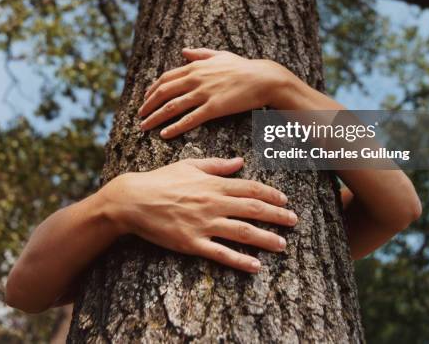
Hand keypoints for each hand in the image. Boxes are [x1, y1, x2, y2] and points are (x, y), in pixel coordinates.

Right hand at [101, 157, 297, 272]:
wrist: (134, 200)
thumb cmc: (162, 180)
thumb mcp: (190, 165)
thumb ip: (217, 165)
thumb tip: (240, 161)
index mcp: (213, 184)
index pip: (250, 188)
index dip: (271, 194)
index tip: (285, 199)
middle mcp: (213, 203)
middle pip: (253, 209)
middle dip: (277, 216)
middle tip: (294, 222)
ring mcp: (204, 224)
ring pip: (243, 232)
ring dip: (266, 239)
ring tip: (283, 245)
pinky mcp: (192, 243)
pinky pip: (221, 253)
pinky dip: (240, 261)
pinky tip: (255, 266)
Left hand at [139, 48, 290, 138]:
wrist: (263, 78)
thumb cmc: (243, 67)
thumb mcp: (220, 55)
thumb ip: (200, 53)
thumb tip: (183, 51)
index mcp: (195, 66)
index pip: (166, 78)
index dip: (152, 90)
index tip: (145, 99)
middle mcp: (195, 79)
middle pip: (163, 92)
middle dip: (148, 105)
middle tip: (139, 115)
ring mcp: (204, 93)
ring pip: (172, 107)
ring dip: (155, 118)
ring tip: (144, 127)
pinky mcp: (214, 108)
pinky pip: (189, 119)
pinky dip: (175, 127)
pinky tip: (165, 134)